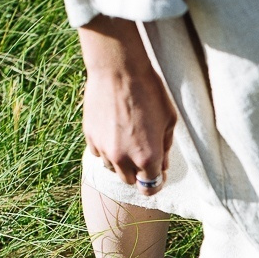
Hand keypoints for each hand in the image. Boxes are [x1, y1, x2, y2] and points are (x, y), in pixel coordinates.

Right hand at [78, 16, 175, 195]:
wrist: (118, 70)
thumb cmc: (150, 92)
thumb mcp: (169, 120)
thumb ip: (165, 147)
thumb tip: (163, 165)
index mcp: (148, 158)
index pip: (150, 188)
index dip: (156, 183)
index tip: (158, 174)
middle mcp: (123, 159)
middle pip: (130, 181)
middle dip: (138, 172)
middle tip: (143, 153)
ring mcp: (104, 149)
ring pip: (112, 168)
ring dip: (121, 161)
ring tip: (127, 138)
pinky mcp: (89, 137)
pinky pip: (99, 153)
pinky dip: (106, 149)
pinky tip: (113, 131)